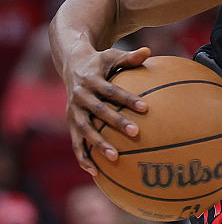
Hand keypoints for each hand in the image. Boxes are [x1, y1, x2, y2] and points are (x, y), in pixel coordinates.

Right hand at [60, 45, 150, 174]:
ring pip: (84, 130)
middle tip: (136, 133)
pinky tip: (95, 173)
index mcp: (91, 80)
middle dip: (116, 123)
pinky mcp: (70, 122)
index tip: (146, 108)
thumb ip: (130, 58)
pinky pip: (75, 143)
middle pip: (98, 111)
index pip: (112, 91)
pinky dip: (83, 157)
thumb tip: (148, 51)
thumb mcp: (112, 56)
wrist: (71, 63)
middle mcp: (79, 97)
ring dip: (98, 144)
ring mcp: (73, 111)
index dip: (128, 99)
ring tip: (115, 157)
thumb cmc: (100, 61)